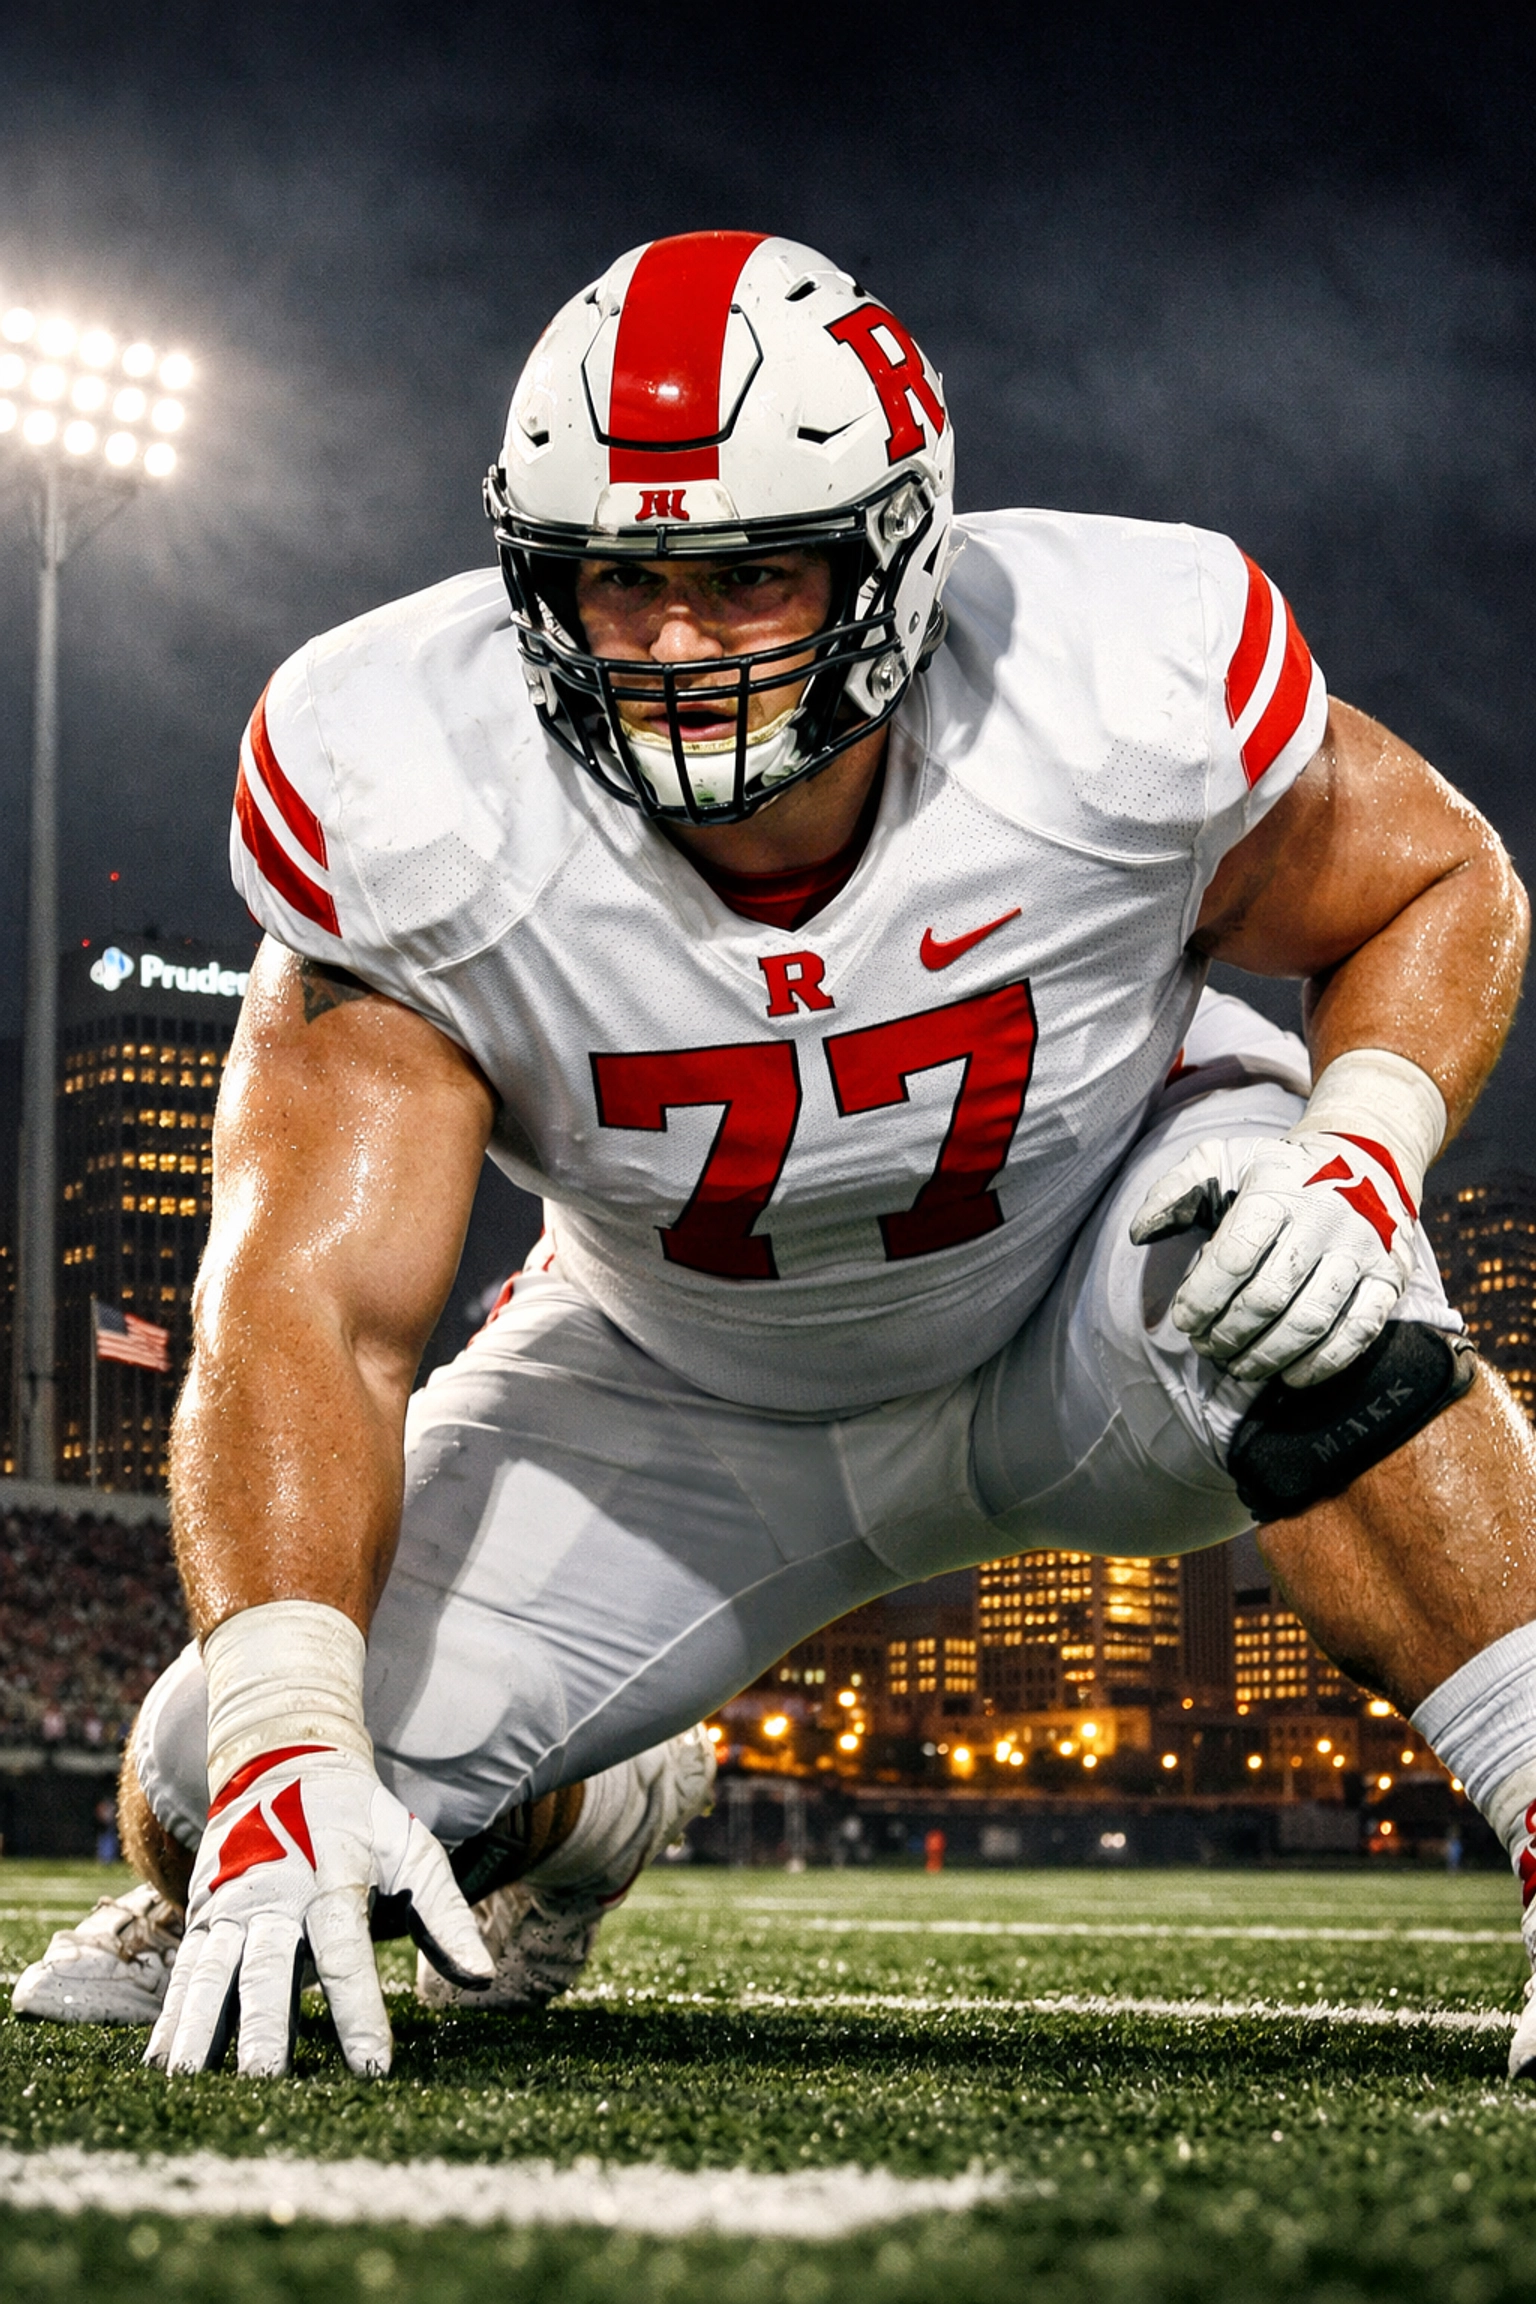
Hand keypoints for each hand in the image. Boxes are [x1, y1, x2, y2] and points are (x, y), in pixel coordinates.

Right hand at [145, 1744, 491, 2077]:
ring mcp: (230, 1904)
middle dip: (266, 2027)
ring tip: (190, 2084)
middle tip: (268, 2084)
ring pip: (213, 1973)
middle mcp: (274, 1893)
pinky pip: (185, 1971)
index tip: (373, 2069)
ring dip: (201, 2029)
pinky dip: (172, 2016)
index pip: (347, 1954)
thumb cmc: (361, 1818)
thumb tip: (482, 1979)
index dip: (360, 2012)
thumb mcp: (411, 1849)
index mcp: (332, 1877)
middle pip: (268, 1968)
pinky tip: (163, 2064)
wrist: (284, 1757)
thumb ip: (446, 1916)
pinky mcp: (201, 1915)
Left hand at [1130, 1129, 1418, 1385]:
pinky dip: (1322, 1363)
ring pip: (1310, 1320)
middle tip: (1207, 1348)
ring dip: (1267, 1356)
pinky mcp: (1391, 1276)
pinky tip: (1289, 1376)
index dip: (1202, 1298)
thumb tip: (1139, 1234)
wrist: (1362, 1157)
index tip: (1184, 1320)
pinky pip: (1358, 1332)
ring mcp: (1363, 1249)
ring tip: (1239, 1366)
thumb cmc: (1274, 1171)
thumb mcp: (1219, 1162)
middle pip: (1268, 1297)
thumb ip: (1173, 1192)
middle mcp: (1325, 1217)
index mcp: (1276, 1187)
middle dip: (1228, 1333)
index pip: (1234, 1258)